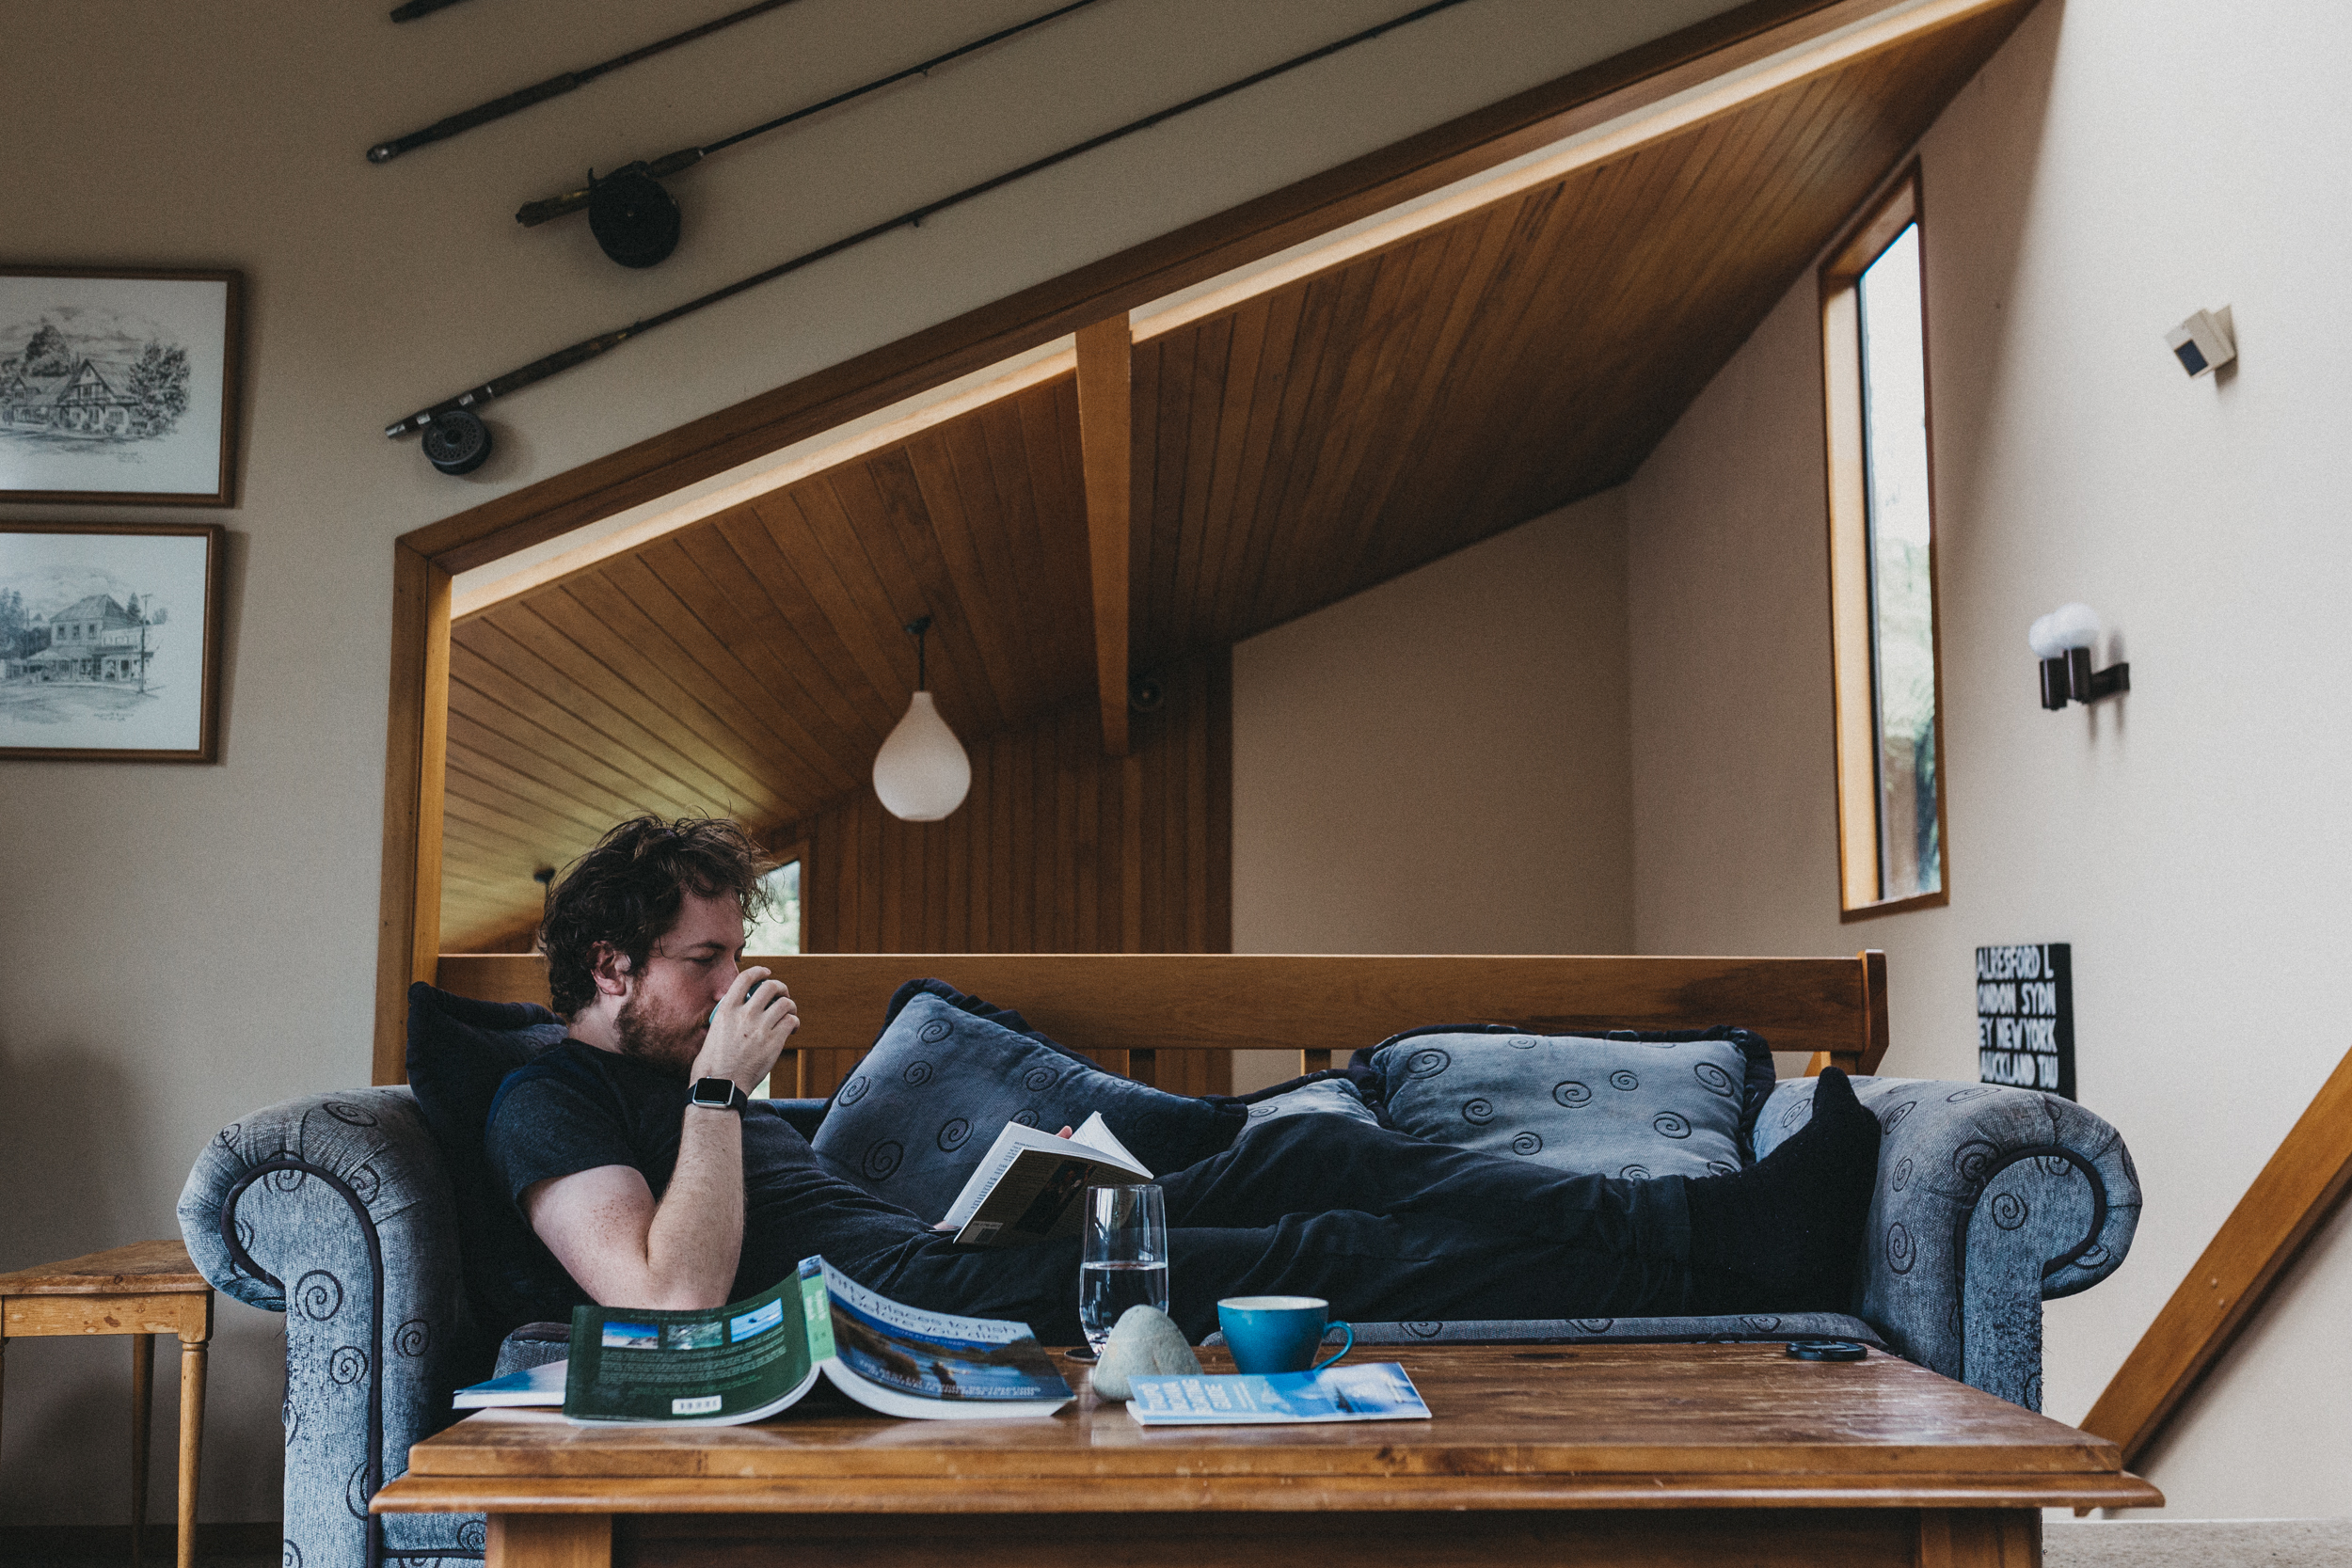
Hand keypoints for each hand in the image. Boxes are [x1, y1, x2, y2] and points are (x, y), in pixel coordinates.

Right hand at [695, 968, 797, 1089]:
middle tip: (782, 995)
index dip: (759, 972)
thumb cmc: (713, 1064)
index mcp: (727, 1010)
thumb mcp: (714, 1031)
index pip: (745, 978)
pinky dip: (794, 1023)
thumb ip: (728, 1017)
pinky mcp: (774, 1041)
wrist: (721, 1085)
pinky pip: (792, 1021)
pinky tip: (791, 1029)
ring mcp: (761, 1027)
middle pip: (771, 986)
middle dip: (780, 988)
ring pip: (785, 1003)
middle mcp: (745, 1014)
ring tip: (789, 1015)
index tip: (766, 973)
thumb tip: (737, 1010)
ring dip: (790, 1007)